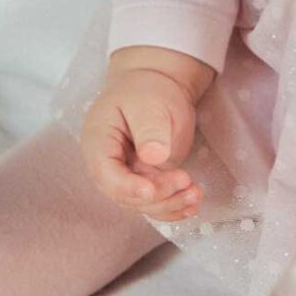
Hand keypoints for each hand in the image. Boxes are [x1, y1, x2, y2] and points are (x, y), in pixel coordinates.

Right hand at [79, 64, 205, 221]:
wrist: (156, 88)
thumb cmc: (147, 90)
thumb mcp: (149, 103)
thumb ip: (150, 129)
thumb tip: (153, 156)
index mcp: (98, 141)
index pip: (106, 173)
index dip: (127, 186)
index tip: (151, 190)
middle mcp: (108, 165)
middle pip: (125, 194)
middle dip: (157, 195)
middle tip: (187, 182)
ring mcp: (127, 176)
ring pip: (142, 203)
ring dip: (169, 204)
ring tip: (196, 194)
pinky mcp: (146, 182)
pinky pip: (155, 203)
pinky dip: (173, 208)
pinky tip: (191, 207)